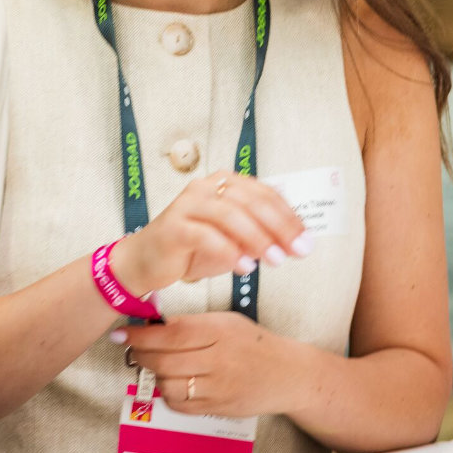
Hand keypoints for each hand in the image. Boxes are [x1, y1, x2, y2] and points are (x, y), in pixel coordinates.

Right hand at [112, 173, 309, 296]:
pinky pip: (205, 235)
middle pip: (250, 200)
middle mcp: (205, 187)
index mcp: (224, 184)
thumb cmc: (193, 249)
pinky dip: (228, 251)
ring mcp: (187, 204)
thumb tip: (295, 236)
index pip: (264, 194)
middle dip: (279, 226)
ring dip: (257, 238)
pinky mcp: (173, 226)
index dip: (288, 216)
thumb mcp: (234, 241)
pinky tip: (244, 268)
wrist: (146, 262)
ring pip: (229, 214)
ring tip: (274, 261)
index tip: (306, 241)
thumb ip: (260, 234)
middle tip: (296, 251)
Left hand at [117, 310, 302, 418]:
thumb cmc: (253, 343)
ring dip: (155, 374)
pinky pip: (180, 404)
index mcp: (219, 331)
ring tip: (158, 365)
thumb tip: (153, 321)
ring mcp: (218, 387)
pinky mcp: (217, 408)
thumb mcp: (227, 322)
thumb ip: (193, 323)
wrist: (288, 374)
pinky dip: (169, 393)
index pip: (171, 334)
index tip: (122, 334)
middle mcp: (218, 359)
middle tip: (133, 348)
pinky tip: (174, 382)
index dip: (141, 335)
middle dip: (141, 354)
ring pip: (168, 384)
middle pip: (164, 360)